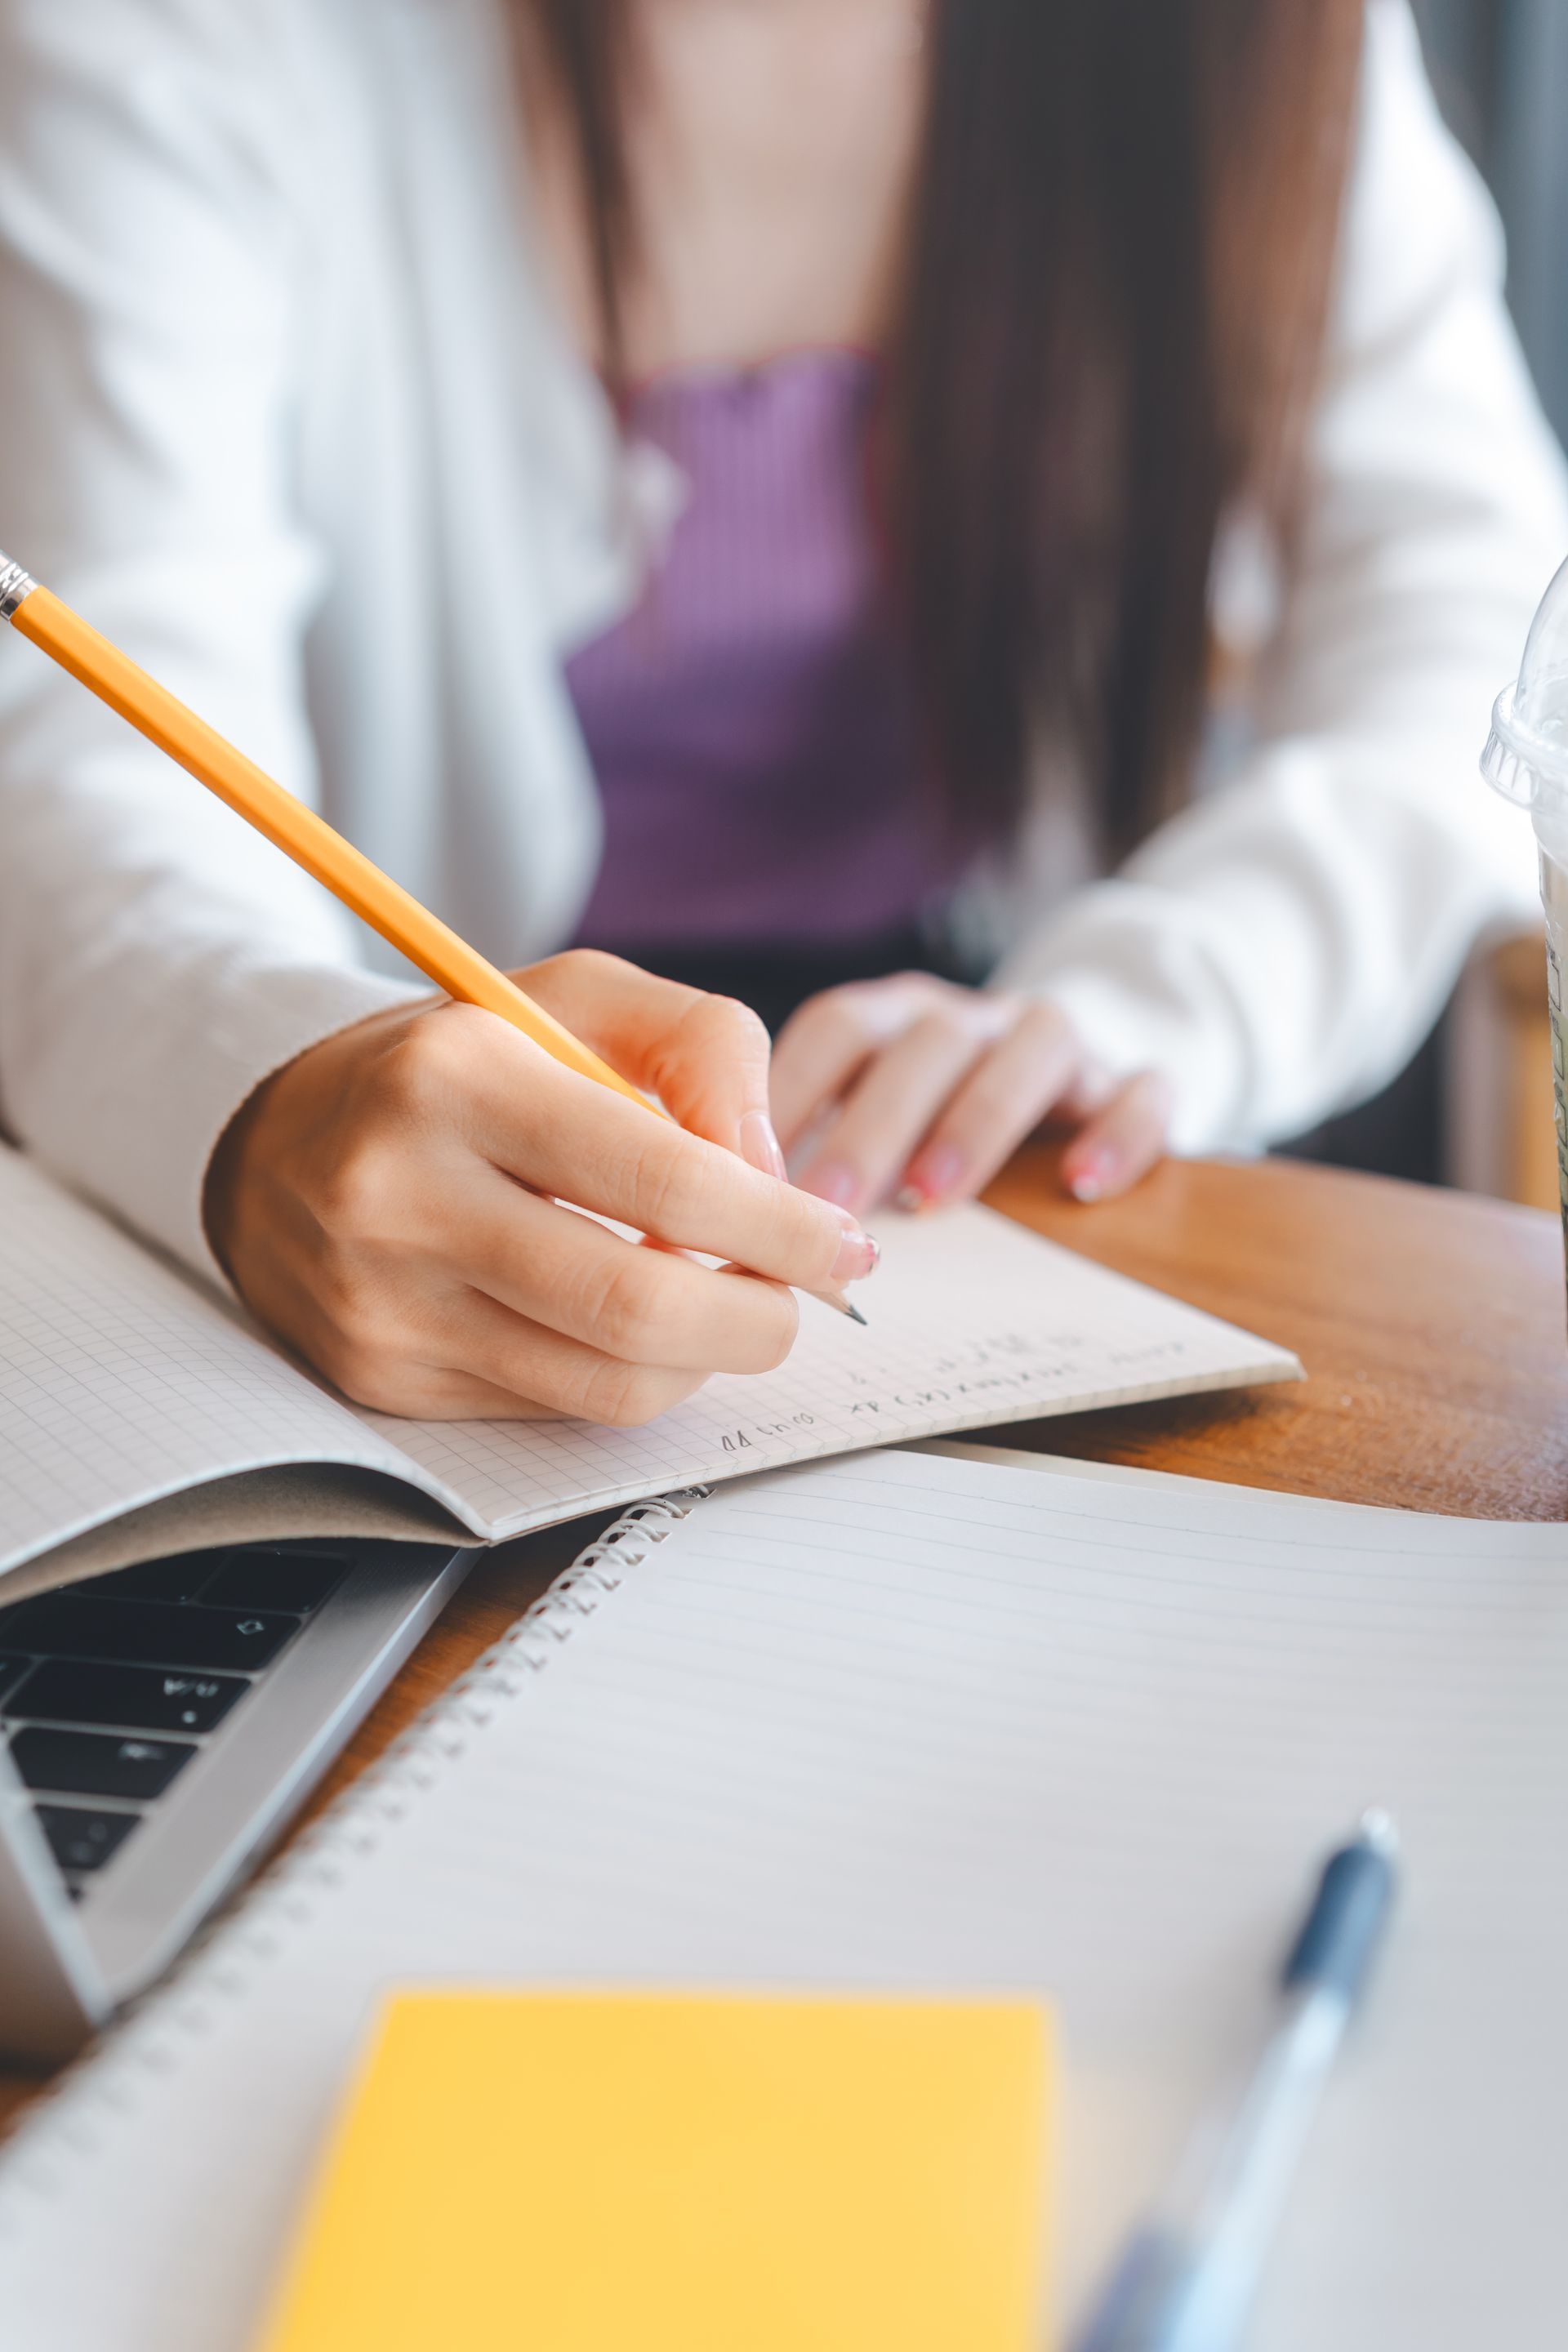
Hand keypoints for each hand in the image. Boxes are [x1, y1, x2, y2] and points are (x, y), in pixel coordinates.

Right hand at [204, 951, 876, 1423]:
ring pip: (607, 1384)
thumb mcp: (576, 1000)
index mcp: (455, 1077)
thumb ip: (703, 1048)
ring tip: (724, 1306)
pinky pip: (553, 1410)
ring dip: (705, 1359)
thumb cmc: (455, 1063)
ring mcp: (383, 1303)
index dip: (781, 1230)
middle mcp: (401, 1196)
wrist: (273, 1140)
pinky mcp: (381, 1379)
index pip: (663, 1182)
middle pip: (638, 1307)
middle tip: (799, 1300)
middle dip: (759, 1318)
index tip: (845, 1246)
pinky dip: (627, 1376)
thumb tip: (776, 1173)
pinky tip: (629, 1325)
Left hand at [769, 973, 1170, 1214]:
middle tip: (827, 1206)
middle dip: (872, 1125)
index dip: (794, 1088)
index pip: (839, 1027)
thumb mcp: (873, 1117)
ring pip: (1030, 1051)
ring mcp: (1056, 1043)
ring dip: (977, 1121)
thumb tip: (735, 1223)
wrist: (1072, 1071)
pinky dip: (1117, 1132)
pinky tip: (1081, 1185)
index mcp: (898, 1020)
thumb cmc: (940, 1114)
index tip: (751, 1170)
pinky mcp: (1131, 1078)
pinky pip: (1140, 1090)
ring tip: (932, 1199)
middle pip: (925, 1046)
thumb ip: (817, 1151)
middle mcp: (973, 1019)